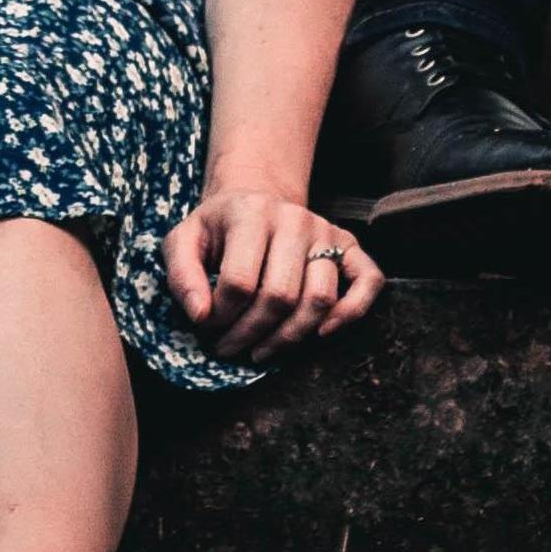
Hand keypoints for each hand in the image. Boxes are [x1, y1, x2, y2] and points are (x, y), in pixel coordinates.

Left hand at [163, 189, 381, 367]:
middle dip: (250, 334)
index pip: (239, 281)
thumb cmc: (218, 228)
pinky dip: (351, 313)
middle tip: (230, 348)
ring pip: (319, 298)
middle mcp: (294, 219)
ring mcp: (326, 232)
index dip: (220, 316)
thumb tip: (201, 315)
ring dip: (289, 337)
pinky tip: (321, 334)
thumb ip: (182, 275)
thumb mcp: (184, 240)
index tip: (208, 326)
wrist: (254, 199)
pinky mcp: (349, 246)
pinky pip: (368, 281)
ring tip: (260, 351)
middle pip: (280, 296)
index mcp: (251, 212)